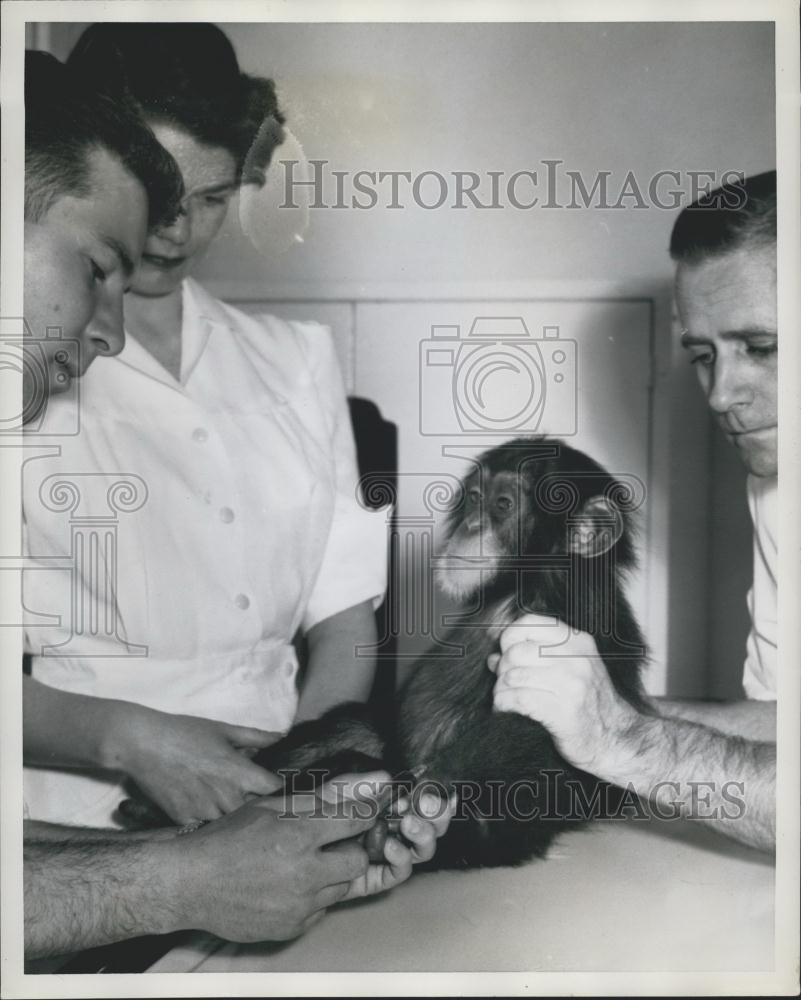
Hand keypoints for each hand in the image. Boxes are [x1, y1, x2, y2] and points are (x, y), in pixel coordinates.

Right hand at [113, 705, 284, 823]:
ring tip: (225, 800)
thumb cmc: (185, 733)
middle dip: (255, 802)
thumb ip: (256, 737)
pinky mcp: (185, 820)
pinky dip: (209, 819)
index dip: (277, 787)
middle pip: (254, 810)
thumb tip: (280, 738)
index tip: (274, 784)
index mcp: (239, 773)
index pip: (273, 790)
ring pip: (230, 822)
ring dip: (233, 814)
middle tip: (251, 794)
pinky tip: (204, 805)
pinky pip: (206, 826)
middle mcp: (226, 796)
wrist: (143, 744)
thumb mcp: (224, 730)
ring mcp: (205, 811)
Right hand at [166, 794, 373, 942]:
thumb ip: (314, 800)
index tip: (364, 814)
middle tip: (333, 843)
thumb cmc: (228, 838)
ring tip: (303, 864)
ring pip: (341, 887)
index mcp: (299, 835)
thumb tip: (353, 791)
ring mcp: (299, 904)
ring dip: (331, 874)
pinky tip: (288, 885)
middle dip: (351, 849)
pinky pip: (320, 910)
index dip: (365, 815)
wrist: (193, 883)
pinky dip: (312, 898)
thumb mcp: (270, 806)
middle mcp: (304, 872)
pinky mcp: (292, 927)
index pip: (357, 821)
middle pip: (358, 861)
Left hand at [317, 772, 455, 899]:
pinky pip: (397, 872)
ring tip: (410, 823)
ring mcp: (385, 855)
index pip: (423, 802)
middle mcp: (392, 830)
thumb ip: (357, 785)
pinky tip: (391, 845)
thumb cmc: (305, 817)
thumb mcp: (330, 794)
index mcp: (389, 806)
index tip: (444, 793)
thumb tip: (389, 777)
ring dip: (423, 835)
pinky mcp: (373, 878)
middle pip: (431, 826)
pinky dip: (401, 858)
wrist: (285, 851)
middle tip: (428, 805)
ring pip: (420, 850)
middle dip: (437, 816)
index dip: (439, 799)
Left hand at [490, 613, 640, 775]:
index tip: (506, 654)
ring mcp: (572, 684)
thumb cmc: (587, 703)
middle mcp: (576, 659)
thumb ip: (534, 658)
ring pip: (513, 676)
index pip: (529, 622)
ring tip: (503, 698)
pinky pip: (518, 699)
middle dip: (502, 669)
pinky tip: (505, 709)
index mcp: (577, 641)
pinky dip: (503, 704)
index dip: (509, 637)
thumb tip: (493, 658)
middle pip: (516, 651)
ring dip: (500, 690)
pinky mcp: (564, 712)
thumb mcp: (569, 669)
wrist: (617, 738)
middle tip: (505, 683)